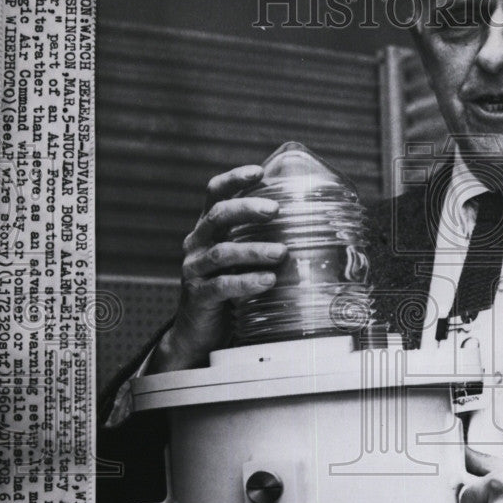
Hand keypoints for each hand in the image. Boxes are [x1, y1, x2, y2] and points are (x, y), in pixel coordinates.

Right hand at [147, 164, 286, 371]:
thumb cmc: (229, 289)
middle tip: (275, 210)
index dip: (234, 180)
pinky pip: (222, 285)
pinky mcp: (198, 295)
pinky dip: (246, 281)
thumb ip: (260, 241)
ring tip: (281, 252)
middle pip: (218, 216)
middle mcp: (196, 244)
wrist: (199, 331)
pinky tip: (268, 281)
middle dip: (247, 209)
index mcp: (207, 229)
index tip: (259, 172)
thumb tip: (308, 226)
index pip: (214, 194)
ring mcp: (194, 269)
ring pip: (222, 252)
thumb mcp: (241, 260)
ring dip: (254, 250)